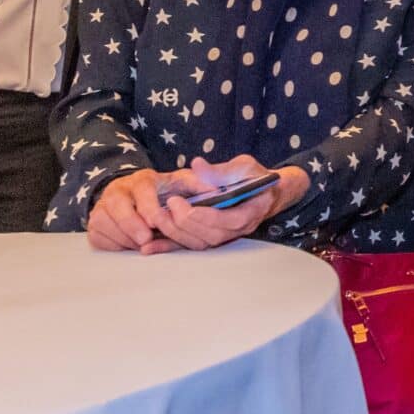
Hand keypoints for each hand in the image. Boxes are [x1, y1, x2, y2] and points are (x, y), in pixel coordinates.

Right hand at [87, 166, 206, 253]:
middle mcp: (118, 190)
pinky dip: (113, 244)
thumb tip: (216, 190)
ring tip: (142, 243)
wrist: (133, 194)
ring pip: (104, 223)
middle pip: (117, 207)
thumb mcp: (183, 182)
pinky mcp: (95, 223)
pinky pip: (98, 236)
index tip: (156, 222)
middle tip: (145, 239)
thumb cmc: (163, 191)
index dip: (148, 206)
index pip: (142, 190)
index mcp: (142, 180)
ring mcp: (103, 206)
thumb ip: (199, 183)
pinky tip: (129, 244)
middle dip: (131, 225)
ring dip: (124, 237)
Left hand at [149, 155, 309, 252]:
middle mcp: (240, 228)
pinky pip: (191, 246)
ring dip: (176, 234)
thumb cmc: (255, 176)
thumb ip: (221, 169)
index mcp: (253, 210)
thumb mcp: (244, 166)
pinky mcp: (212, 237)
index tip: (180, 202)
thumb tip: (197, 165)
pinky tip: (149, 247)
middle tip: (168, 205)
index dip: (204, 216)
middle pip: (212, 235)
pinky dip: (170, 248)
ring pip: (201, 244)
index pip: (229, 221)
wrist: (264, 191)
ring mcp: (226, 235)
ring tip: (157, 218)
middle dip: (185, 223)